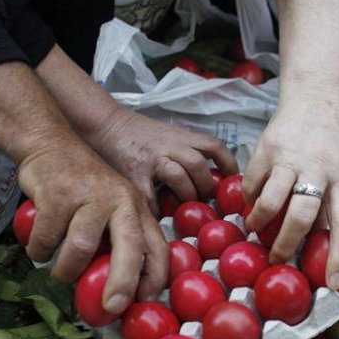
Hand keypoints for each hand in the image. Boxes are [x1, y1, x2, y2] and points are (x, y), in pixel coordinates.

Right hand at [0, 60, 167, 314]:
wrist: (51, 144)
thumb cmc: (83, 187)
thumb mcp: (112, 207)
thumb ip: (117, 240)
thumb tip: (118, 292)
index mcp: (137, 209)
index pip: (157, 246)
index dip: (155, 277)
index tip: (145, 300)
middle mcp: (120, 201)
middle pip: (129, 249)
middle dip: (122, 283)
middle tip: (111, 308)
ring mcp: (89, 196)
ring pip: (81, 248)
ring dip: (66, 270)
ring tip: (59, 274)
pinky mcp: (58, 194)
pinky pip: (48, 239)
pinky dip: (39, 252)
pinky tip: (39, 250)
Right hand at [85, 109, 238, 214]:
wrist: (107, 124)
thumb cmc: (141, 135)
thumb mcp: (170, 135)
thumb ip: (187, 151)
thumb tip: (208, 176)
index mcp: (182, 136)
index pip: (213, 146)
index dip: (227, 163)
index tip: (231, 180)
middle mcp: (170, 146)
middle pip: (198, 165)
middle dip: (206, 186)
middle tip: (205, 200)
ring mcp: (152, 160)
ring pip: (178, 176)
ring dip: (186, 195)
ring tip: (184, 205)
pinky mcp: (133, 173)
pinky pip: (150, 195)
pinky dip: (157, 208)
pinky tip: (159, 213)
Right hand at [242, 93, 338, 290]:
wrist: (315, 95)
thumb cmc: (333, 140)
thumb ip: (329, 202)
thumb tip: (319, 244)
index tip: (334, 284)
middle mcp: (318, 168)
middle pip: (301, 216)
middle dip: (287, 244)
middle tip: (277, 258)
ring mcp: (290, 158)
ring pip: (271, 201)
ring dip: (260, 222)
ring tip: (256, 229)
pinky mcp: (266, 148)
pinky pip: (252, 184)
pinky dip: (249, 198)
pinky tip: (251, 201)